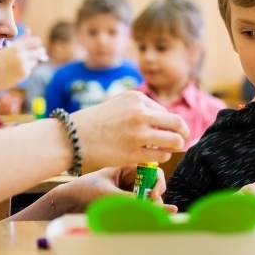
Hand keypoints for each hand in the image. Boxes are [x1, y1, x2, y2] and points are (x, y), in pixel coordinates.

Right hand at [0, 30, 47, 90]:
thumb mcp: (5, 45)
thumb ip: (20, 39)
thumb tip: (29, 30)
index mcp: (16, 47)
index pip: (36, 41)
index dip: (34, 42)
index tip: (31, 43)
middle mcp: (22, 57)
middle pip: (40, 51)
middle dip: (37, 50)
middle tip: (32, 51)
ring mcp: (23, 67)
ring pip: (35, 61)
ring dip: (31, 59)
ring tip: (20, 60)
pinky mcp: (23, 75)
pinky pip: (30, 68)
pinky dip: (26, 67)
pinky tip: (16, 67)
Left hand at [53, 166, 176, 215]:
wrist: (67, 202)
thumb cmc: (83, 190)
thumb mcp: (107, 193)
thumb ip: (129, 200)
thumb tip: (150, 205)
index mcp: (126, 169)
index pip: (151, 172)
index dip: (157, 182)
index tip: (153, 194)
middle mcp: (130, 181)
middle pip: (153, 188)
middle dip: (155, 199)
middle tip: (153, 210)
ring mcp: (128, 194)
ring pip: (148, 201)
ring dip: (151, 209)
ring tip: (151, 217)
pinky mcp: (124, 206)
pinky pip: (139, 210)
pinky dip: (144, 215)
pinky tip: (153, 219)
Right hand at [70, 91, 188, 169]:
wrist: (72, 137)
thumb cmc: (93, 123)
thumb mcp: (117, 105)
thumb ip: (139, 110)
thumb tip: (164, 122)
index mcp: (136, 98)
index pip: (164, 112)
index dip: (166, 123)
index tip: (163, 131)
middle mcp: (140, 113)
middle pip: (177, 123)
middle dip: (182, 133)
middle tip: (181, 139)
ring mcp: (138, 133)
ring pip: (174, 140)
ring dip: (175, 146)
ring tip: (169, 149)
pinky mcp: (134, 152)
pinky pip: (161, 155)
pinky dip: (161, 156)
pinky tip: (153, 156)